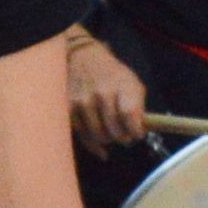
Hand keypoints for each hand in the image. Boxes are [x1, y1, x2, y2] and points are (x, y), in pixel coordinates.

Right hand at [64, 31, 151, 155]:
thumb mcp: (133, 84)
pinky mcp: (70, 110)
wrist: (84, 60)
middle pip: (115, 130)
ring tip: (112, 134)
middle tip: (125, 136)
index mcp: (122, 86)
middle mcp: (102, 93)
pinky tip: (101, 148)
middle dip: (123, 138)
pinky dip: (94, 145)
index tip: (137, 134)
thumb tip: (137, 134)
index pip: (129, 114)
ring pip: (99, 136)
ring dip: (108, 140)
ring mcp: (83, 102)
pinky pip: (83, 136)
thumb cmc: (114, 77)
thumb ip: (138, 108)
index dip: (135, 130)